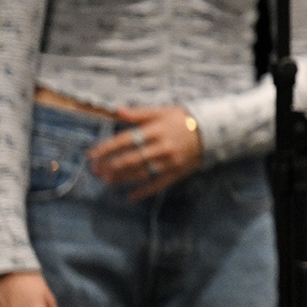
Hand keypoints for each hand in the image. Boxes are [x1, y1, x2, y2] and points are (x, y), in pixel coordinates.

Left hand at [88, 105, 204, 199]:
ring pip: (141, 172)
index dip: (107, 148)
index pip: (126, 140)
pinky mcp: (178, 171)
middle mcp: (161, 146)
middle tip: (95, 170)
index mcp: (156, 130)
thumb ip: (140, 113)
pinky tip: (131, 196)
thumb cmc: (186, 119)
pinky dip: (144, 191)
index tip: (92, 154)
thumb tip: (118, 110)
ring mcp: (170, 161)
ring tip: (106, 180)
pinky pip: (158, 184)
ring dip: (122, 178)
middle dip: (110, 165)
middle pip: (130, 158)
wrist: (215, 131)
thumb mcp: (164, 111)